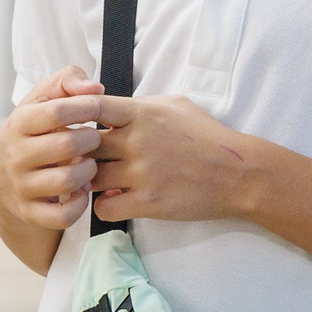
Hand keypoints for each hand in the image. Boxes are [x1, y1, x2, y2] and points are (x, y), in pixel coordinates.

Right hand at [0, 67, 110, 232]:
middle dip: (91, 139)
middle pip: (66, 146)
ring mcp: (21, 186)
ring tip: (89, 163)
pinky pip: (61, 216)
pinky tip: (82, 190)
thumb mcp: (40, 100)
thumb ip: (65, 81)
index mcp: (18, 124)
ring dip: (88, 171)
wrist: (0, 175)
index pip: (55, 112)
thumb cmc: (32, 130)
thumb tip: (93, 88)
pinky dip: (78, 204)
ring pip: (66, 181)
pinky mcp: (29, 212)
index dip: (84, 107)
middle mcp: (16, 156)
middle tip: (95, 138)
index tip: (97, 108)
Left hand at [91, 94, 258, 224]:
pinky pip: (104, 208)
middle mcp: (137, 141)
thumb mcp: (176, 105)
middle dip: (78, 153)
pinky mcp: (147, 202)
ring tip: (98, 182)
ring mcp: (141, 173)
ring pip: (90, 178)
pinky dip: (104, 206)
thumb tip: (112, 105)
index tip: (73, 126)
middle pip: (84, 145)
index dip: (75, 116)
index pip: (91, 107)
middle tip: (82, 159)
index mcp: (141, 114)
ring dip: (88, 182)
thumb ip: (141, 104)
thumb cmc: (207, 136)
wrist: (237, 174)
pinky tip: (115, 201)